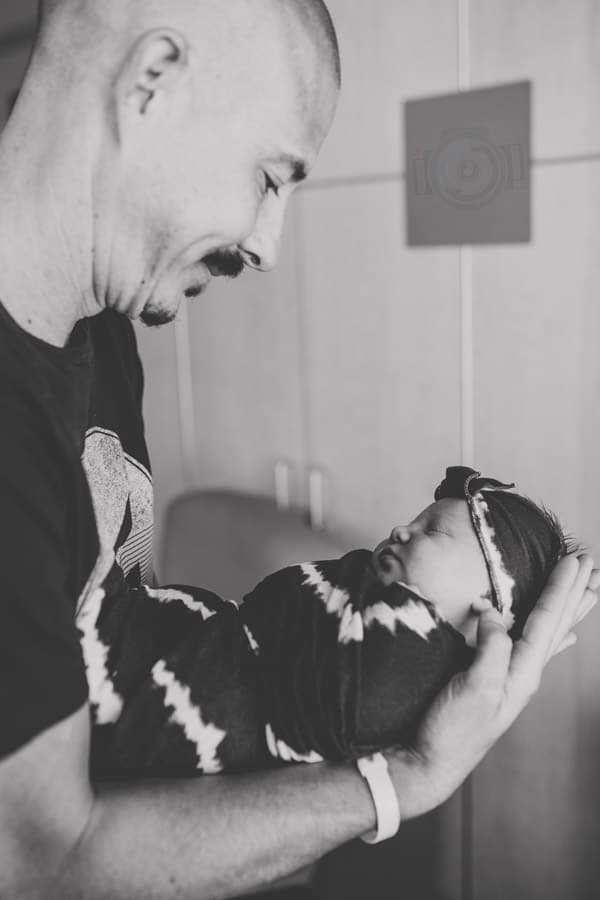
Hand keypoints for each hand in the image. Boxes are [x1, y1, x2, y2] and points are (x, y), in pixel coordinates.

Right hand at [386, 554, 597, 818]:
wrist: (429, 762)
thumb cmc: (452, 729)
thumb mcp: (475, 685)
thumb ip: (492, 646)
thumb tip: (493, 610)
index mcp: (522, 671)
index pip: (548, 620)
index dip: (560, 588)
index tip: (573, 560)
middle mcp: (523, 673)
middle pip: (556, 624)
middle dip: (573, 592)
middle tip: (589, 563)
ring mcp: (510, 678)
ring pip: (548, 633)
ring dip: (566, 608)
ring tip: (586, 591)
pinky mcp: (493, 680)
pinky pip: (531, 647)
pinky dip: (550, 634)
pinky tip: (563, 634)